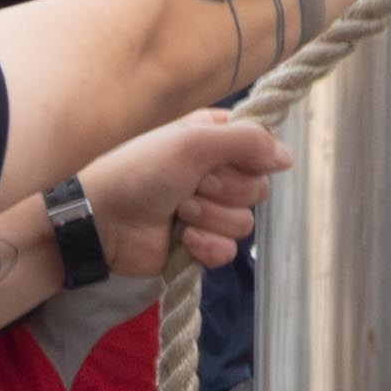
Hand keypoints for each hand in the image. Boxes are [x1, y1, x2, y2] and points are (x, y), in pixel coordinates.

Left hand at [77, 109, 287, 278]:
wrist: (103, 219)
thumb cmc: (139, 170)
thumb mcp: (193, 141)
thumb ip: (247, 141)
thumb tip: (288, 157)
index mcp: (215, 140)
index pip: (262, 148)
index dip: (251, 158)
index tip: (223, 160)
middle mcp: (216, 173)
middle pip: (258, 189)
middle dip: (225, 191)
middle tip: (191, 185)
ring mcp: (208, 211)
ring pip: (245, 223)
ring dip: (210, 218)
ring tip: (178, 211)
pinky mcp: (200, 245)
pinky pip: (229, 251)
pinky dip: (207, 246)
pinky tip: (182, 238)